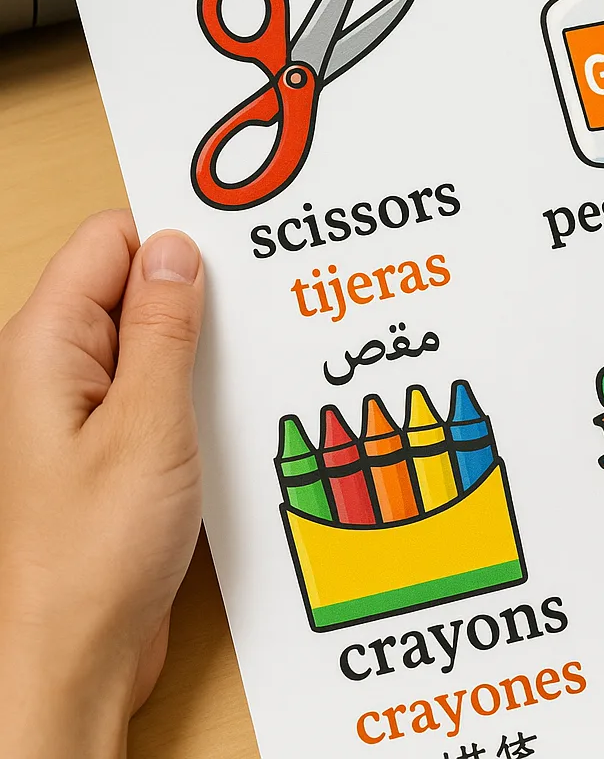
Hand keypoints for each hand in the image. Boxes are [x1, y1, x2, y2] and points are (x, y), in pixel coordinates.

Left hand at [0, 212, 203, 758]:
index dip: (172, 237)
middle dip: (196, 291)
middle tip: (262, 304)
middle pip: (132, 286)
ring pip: (152, 338)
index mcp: (47, 347)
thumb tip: (178, 249)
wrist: (72, 660)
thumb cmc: (90, 557)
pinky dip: (197, 384)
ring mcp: (87, 408)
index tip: (237, 246)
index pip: (110, 243)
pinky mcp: (115, 444)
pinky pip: (158, 386)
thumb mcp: (148, 426)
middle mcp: (60, 369)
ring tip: (255, 355)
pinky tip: (234, 401)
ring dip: (201, 344)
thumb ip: (164, 329)